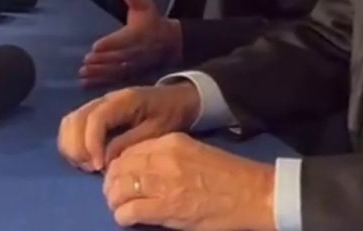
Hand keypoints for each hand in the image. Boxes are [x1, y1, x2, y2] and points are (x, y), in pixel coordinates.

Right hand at [58, 84, 200, 172]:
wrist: (176, 100)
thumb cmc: (169, 115)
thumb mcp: (157, 131)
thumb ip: (130, 142)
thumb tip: (105, 158)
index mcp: (123, 100)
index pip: (95, 119)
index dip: (92, 144)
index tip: (98, 167)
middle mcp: (104, 99)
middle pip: (75, 120)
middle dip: (78, 148)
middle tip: (92, 169)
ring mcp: (97, 105)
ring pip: (69, 123)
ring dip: (72, 147)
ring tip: (89, 165)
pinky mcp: (94, 113)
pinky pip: (72, 126)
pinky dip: (72, 144)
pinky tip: (86, 159)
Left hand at [80, 0, 181, 87]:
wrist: (168, 42)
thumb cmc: (152, 21)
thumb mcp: (145, 5)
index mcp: (136, 34)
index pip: (122, 40)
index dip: (109, 43)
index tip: (95, 46)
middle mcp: (134, 52)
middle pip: (116, 58)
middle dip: (101, 61)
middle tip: (85, 63)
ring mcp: (132, 65)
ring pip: (114, 71)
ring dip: (98, 74)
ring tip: (83, 74)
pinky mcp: (129, 74)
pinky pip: (114, 80)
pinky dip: (100, 83)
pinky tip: (85, 84)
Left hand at [103, 133, 275, 230]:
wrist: (251, 194)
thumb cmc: (227, 175)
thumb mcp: (194, 152)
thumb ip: (167, 156)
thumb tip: (142, 168)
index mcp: (170, 142)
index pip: (129, 151)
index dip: (119, 166)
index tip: (120, 177)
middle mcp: (162, 159)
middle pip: (119, 169)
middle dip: (111, 183)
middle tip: (114, 195)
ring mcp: (163, 183)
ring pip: (119, 189)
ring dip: (114, 201)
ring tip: (119, 207)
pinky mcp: (165, 208)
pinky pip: (128, 211)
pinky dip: (123, 217)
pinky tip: (129, 219)